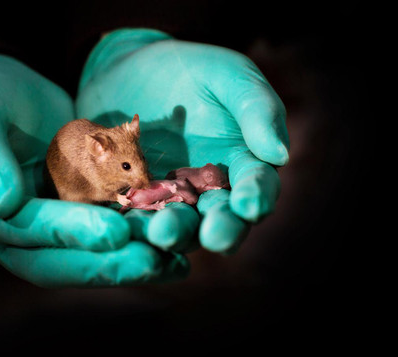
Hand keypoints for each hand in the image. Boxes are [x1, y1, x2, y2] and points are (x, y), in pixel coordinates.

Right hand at [0, 54, 188, 286]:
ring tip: (171, 263)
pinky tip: (167, 249)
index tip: (115, 232)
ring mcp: (35, 234)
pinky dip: (129, 246)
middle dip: (103, 265)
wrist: (9, 93)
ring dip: (123, 264)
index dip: (66, 234)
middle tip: (153, 262)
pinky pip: (96, 240)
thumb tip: (2, 207)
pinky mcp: (64, 222)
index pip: (20, 231)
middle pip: (51, 263)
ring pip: (78, 260)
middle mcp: (0, 236)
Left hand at [76, 28, 288, 253]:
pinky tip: (127, 228)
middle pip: (222, 217)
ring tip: (162, 231)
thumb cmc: (189, 69)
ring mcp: (173, 197)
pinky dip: (134, 225)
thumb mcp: (228, 77)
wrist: (130, 69)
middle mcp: (211, 188)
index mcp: (243, 161)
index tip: (249, 205)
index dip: (257, 197)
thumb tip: (280, 155)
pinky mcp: (137, 199)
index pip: (258, 185)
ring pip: (181, 225)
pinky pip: (138, 217)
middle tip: (213, 236)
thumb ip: (257, 109)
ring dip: (175, 233)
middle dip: (220, 229)